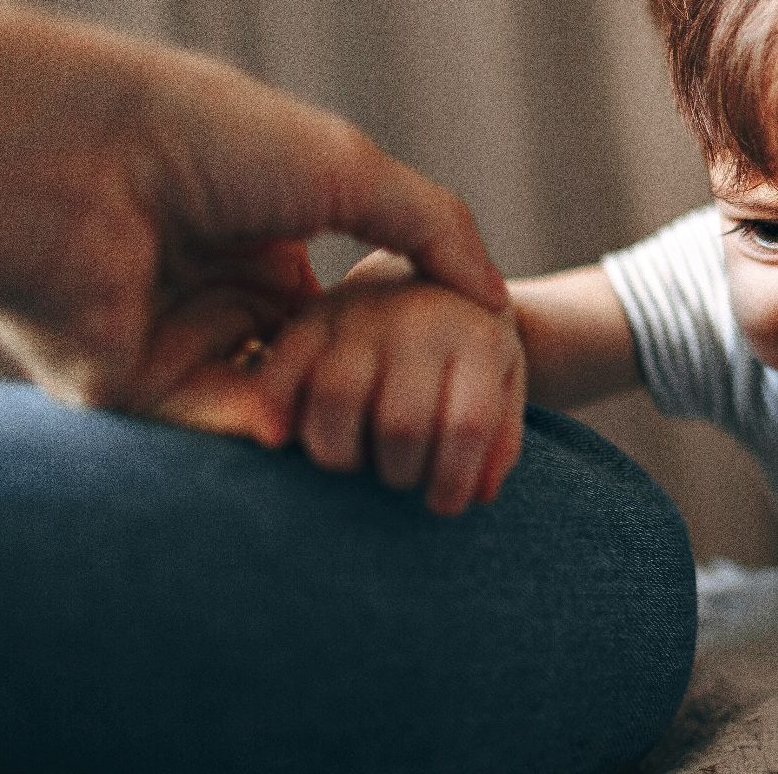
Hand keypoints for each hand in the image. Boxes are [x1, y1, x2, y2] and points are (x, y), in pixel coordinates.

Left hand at [0, 0, 505, 440]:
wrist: (83, 150)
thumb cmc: (213, 136)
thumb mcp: (354, 171)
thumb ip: (434, 233)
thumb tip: (494, 302)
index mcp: (260, 238)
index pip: (344, 315)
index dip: (396, 341)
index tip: (451, 368)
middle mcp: (215, 292)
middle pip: (311, 369)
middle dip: (364, 396)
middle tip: (421, 424)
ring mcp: (171, 342)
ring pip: (267, 406)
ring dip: (321, 422)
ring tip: (376, 437)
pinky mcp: (128, 386)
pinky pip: (210, 425)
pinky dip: (262, 432)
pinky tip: (303, 431)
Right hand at [230, 252, 526, 514]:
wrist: (421, 271)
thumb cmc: (464, 349)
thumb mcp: (502, 382)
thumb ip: (499, 439)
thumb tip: (479, 495)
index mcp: (477, 336)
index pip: (467, 426)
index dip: (453, 481)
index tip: (443, 505)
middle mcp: (417, 319)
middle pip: (401, 424)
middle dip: (400, 472)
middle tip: (400, 476)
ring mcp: (358, 315)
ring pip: (336, 401)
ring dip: (340, 455)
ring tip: (356, 461)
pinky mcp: (306, 319)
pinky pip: (279, 375)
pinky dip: (275, 415)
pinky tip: (285, 440)